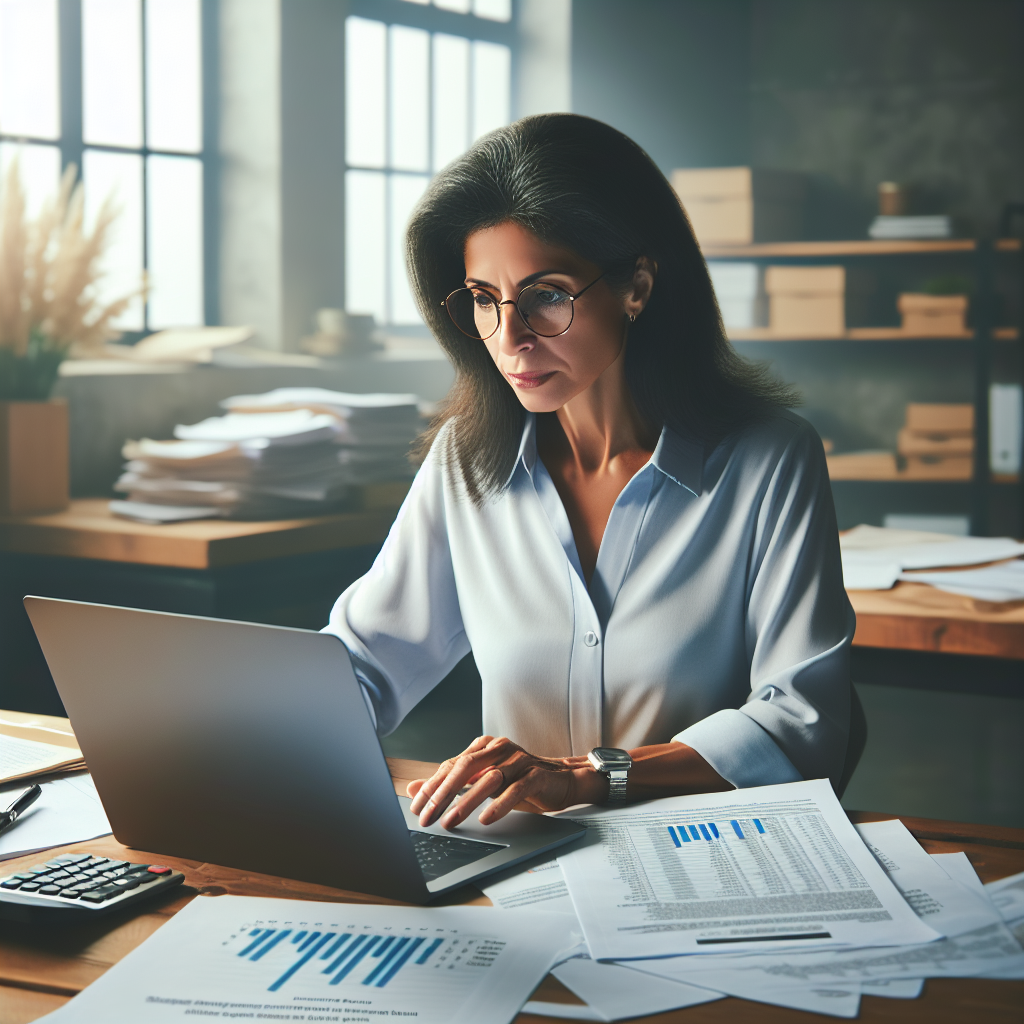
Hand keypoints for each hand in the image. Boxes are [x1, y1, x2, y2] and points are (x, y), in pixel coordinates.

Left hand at [407, 735, 607, 829]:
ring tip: (450, 822)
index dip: (432, 786)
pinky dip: (498, 804)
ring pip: (488, 779)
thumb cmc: (519, 781)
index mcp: (484, 747)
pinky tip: (485, 818)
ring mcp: (518, 760)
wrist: (562, 779)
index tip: (416, 808)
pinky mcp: (536, 775)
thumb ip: (451, 784)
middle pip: (464, 767)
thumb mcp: (483, 782)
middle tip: (427, 816)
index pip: (451, 765)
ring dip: (465, 802)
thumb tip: (413, 789)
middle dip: (442, 793)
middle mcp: (499, 749)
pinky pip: (514, 789)